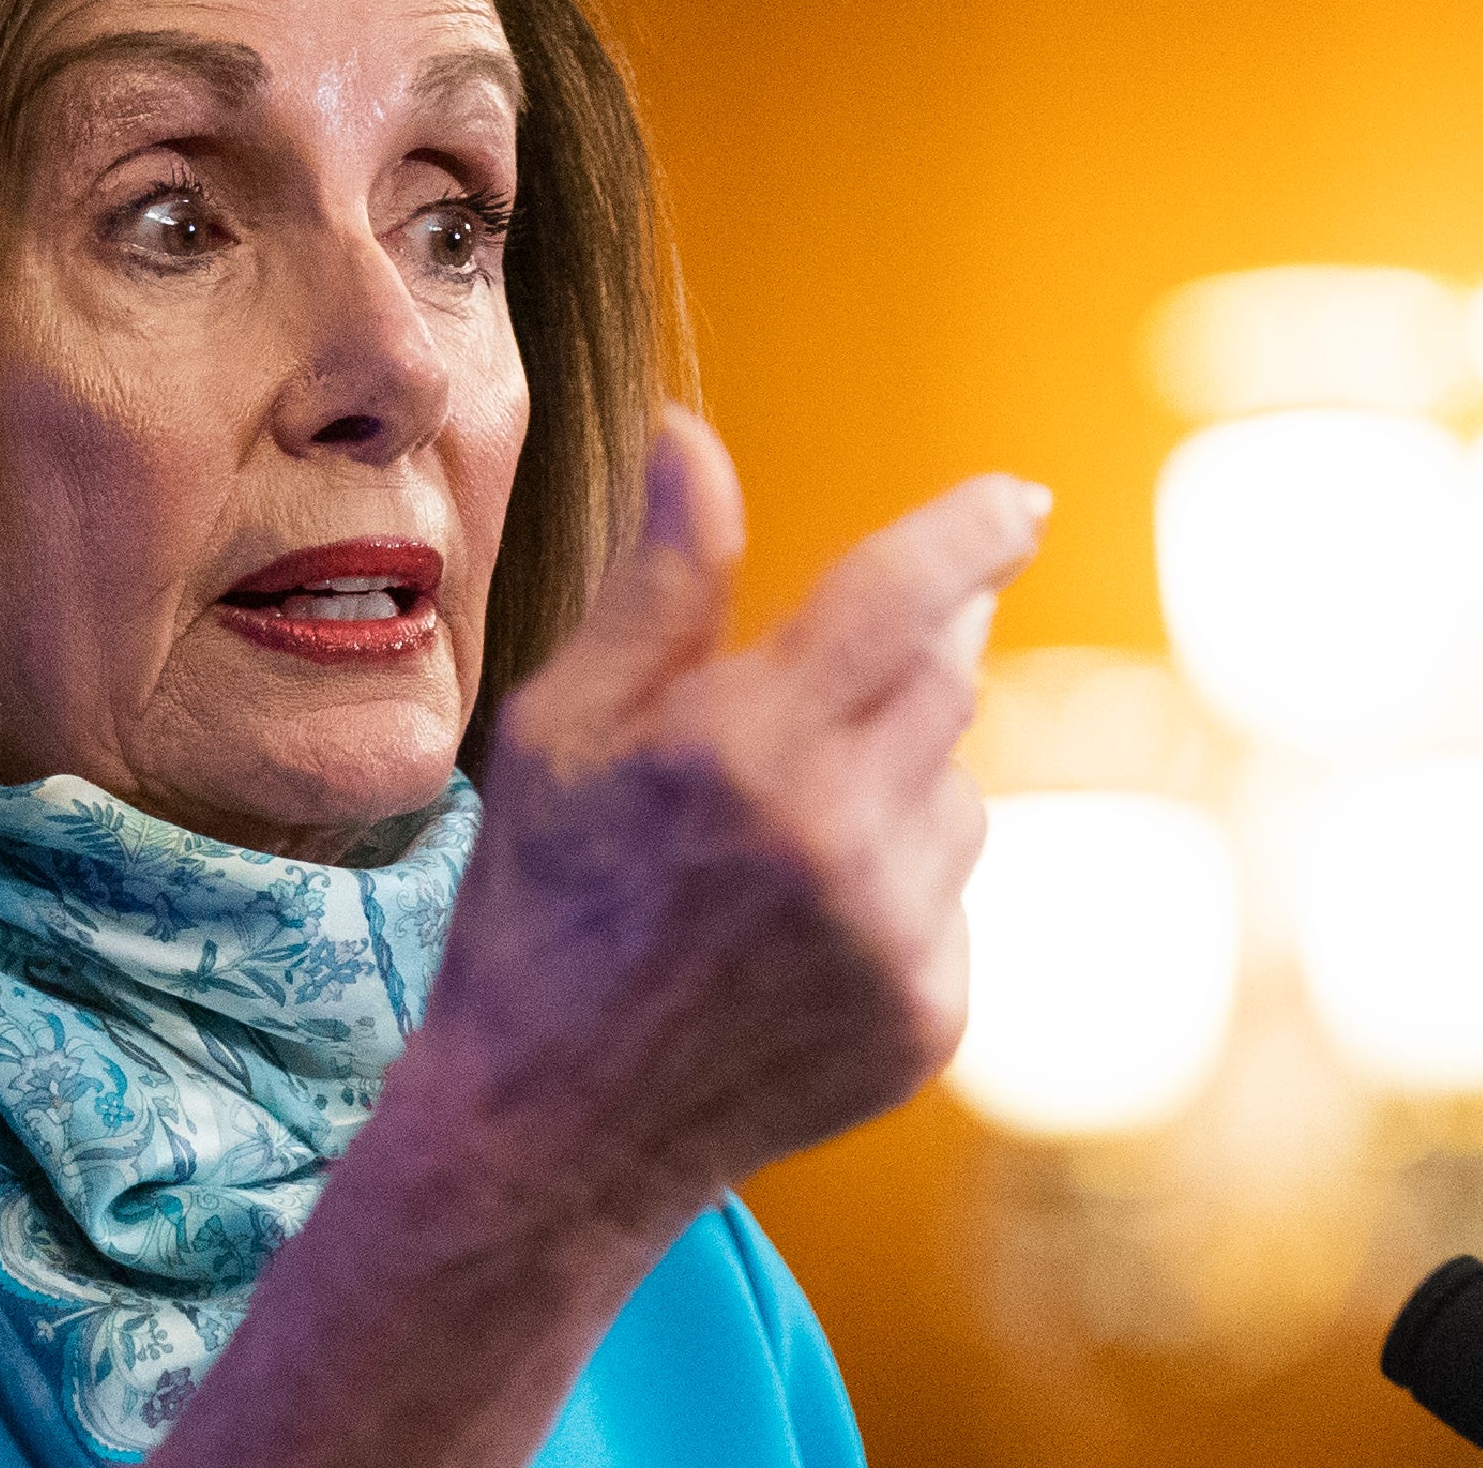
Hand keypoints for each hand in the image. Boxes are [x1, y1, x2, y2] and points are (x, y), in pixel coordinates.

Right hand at [426, 408, 1048, 1231]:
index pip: (900, 596)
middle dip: (917, 640)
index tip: (1021, 497)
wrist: (552, 1126)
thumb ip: (656, 583)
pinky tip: (796, 915)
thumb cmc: (539, 902)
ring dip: (894, 767)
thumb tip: (693, 434)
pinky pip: (954, 888)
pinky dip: (897, 868)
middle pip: (947, 677)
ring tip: (775, 828)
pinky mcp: (931, 1015)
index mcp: (737, 752)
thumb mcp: (560, 726)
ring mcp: (898, 942)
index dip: (968, 531)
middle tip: (843, 657)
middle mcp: (840, 845)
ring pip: (956, 788)